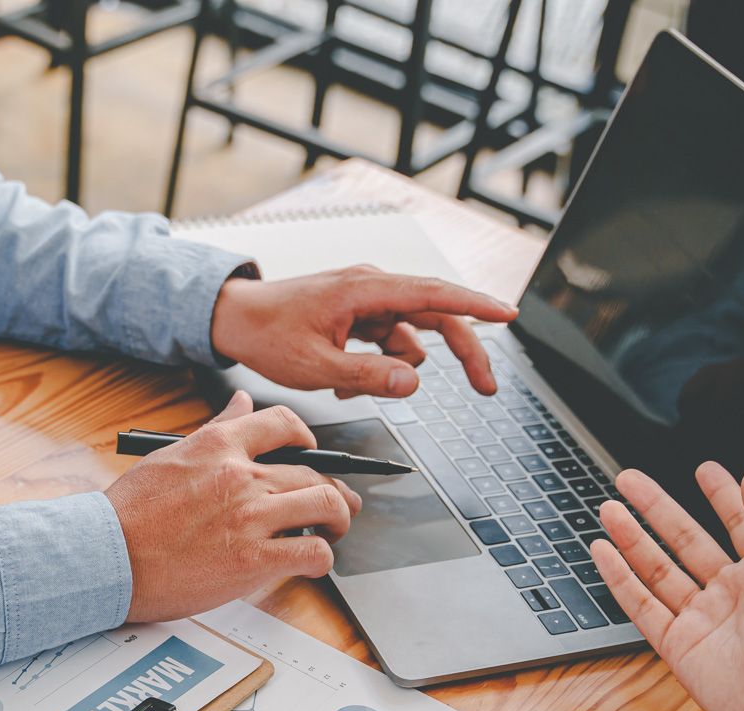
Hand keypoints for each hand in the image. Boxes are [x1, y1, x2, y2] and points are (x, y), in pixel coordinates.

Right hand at [105, 391, 360, 621]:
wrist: (106, 557)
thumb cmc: (129, 515)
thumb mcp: (170, 456)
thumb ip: (215, 430)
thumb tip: (241, 403)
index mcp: (218, 446)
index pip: (284, 423)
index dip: (309, 439)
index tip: (312, 454)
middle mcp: (240, 475)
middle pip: (314, 471)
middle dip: (332, 489)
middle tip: (335, 504)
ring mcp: (250, 517)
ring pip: (326, 505)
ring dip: (338, 519)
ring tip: (333, 531)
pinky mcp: (253, 560)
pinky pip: (313, 553)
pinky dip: (322, 558)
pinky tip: (311, 562)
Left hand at [210, 267, 517, 399]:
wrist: (235, 320)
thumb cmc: (267, 334)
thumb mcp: (316, 366)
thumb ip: (367, 376)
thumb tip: (415, 380)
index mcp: (366, 289)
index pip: (435, 295)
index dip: (476, 306)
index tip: (508, 314)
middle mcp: (374, 288)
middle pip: (437, 319)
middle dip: (463, 353)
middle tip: (486, 389)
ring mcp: (368, 302)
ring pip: (409, 340)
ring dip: (392, 371)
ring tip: (348, 387)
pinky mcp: (361, 316)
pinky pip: (386, 345)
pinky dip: (374, 368)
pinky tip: (342, 381)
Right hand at [592, 463, 743, 710]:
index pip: (739, 522)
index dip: (723, 495)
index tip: (705, 470)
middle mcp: (731, 592)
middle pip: (685, 539)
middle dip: (657, 507)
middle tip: (630, 480)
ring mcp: (701, 617)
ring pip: (657, 567)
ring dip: (631, 536)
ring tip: (608, 508)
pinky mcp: (676, 643)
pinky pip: (641, 605)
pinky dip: (619, 578)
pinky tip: (603, 552)